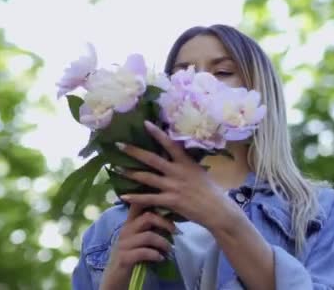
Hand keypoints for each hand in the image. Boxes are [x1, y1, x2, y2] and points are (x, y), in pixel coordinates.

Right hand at [101, 203, 175, 289]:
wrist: (116, 276)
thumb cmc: (132, 254)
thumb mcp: (139, 238)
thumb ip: (149, 227)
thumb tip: (171, 217)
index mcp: (130, 223)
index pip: (138, 204)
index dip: (153, 200)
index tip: (170, 205)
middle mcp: (125, 230)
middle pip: (147, 217)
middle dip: (165, 223)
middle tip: (176, 232)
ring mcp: (123, 244)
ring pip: (148, 236)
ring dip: (163, 243)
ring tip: (170, 250)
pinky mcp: (124, 258)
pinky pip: (143, 252)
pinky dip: (156, 255)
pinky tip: (161, 258)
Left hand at [117, 120, 237, 230]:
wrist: (217, 210)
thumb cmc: (210, 190)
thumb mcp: (199, 171)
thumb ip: (186, 163)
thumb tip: (177, 153)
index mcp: (186, 162)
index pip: (170, 143)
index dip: (157, 133)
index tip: (145, 123)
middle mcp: (178, 172)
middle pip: (152, 159)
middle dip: (134, 151)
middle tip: (119, 145)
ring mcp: (173, 186)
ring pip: (147, 177)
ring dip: (130, 173)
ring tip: (116, 169)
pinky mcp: (170, 201)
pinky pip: (149, 198)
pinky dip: (135, 197)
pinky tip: (123, 195)